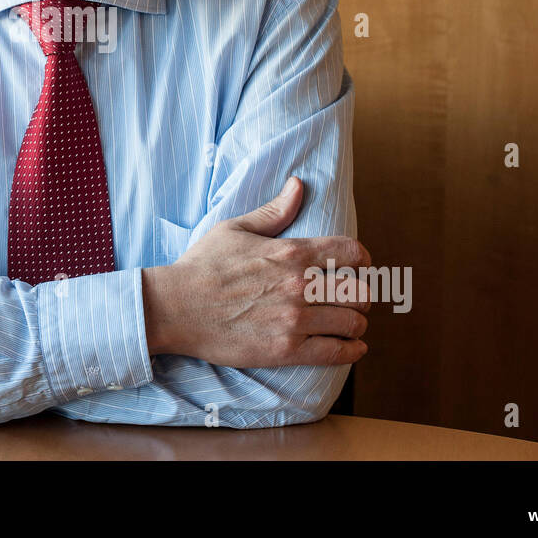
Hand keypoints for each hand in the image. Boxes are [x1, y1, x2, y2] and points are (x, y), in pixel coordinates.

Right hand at [142, 177, 370, 366]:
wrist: (175, 307)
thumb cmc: (203, 265)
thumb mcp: (236, 227)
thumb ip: (274, 210)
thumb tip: (298, 185)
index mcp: (291, 252)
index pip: (351, 253)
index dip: (363, 260)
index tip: (360, 266)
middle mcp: (299, 285)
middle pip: (359, 291)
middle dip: (361, 295)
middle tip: (353, 299)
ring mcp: (294, 319)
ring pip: (353, 323)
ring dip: (356, 324)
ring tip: (351, 324)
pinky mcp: (286, 350)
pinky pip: (336, 352)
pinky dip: (351, 350)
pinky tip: (352, 347)